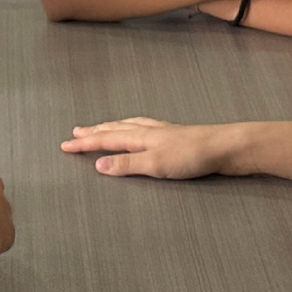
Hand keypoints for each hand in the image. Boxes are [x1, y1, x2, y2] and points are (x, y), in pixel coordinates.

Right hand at [61, 116, 238, 179]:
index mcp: (141, 137)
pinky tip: (138, 131)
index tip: (65, 146)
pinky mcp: (175, 136)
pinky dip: (132, 128)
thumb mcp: (156, 164)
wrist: (226, 147)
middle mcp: (149, 131)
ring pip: (129, 126)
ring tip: (101, 127)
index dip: (85, 144)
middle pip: (115, 129)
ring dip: (111, 127)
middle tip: (76, 133)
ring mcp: (163, 132)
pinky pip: (144, 127)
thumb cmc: (193, 156)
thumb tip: (99, 165)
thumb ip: (128, 165)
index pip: (106, 139)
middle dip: (94, 132)